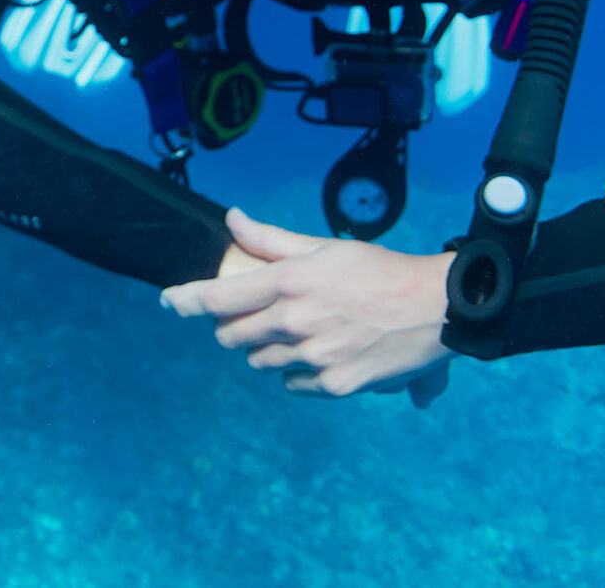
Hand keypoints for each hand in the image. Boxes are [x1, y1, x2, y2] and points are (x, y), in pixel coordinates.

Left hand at [160, 208, 456, 407]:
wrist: (436, 308)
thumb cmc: (380, 270)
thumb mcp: (323, 248)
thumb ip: (271, 240)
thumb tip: (232, 219)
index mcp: (288, 283)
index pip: (217, 297)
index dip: (185, 300)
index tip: (169, 301)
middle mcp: (294, 322)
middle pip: (231, 336)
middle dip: (234, 327)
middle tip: (257, 316)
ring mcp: (313, 357)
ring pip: (260, 363)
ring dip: (268, 350)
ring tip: (301, 332)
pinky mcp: (334, 385)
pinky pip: (293, 384)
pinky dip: (299, 372)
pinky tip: (325, 353)